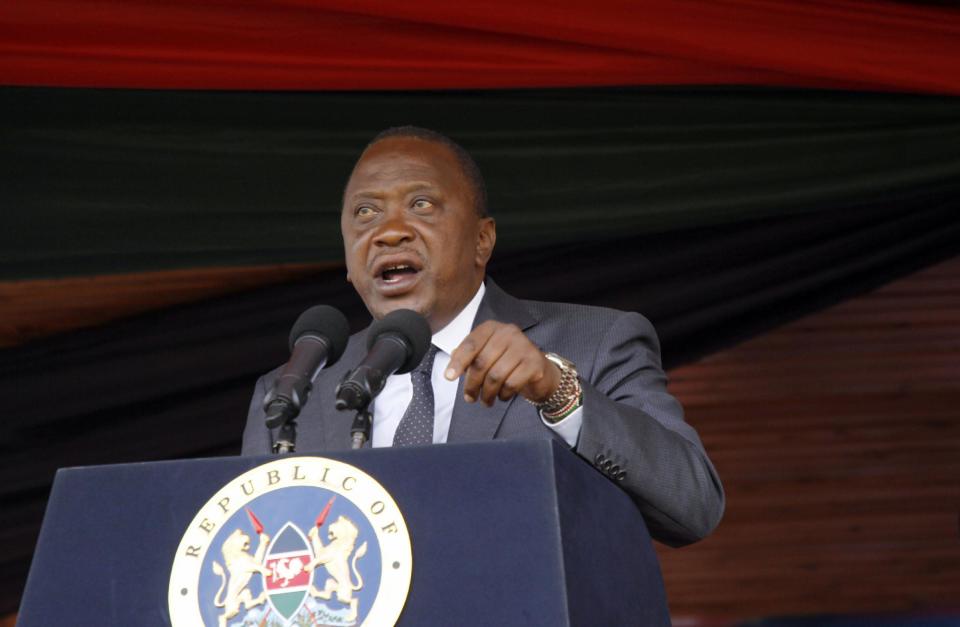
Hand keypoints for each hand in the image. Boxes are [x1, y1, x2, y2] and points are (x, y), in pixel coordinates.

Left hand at [444, 321, 560, 405]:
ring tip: (486, 401)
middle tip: (470, 398)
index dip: (458, 362)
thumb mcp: (487, 355)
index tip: (449, 378)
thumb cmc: (508, 362)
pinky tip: (502, 396)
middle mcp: (508, 333)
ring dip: (487, 394)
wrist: (539, 371)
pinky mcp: (534, 363)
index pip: (471, 344)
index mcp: (492, 328)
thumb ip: (469, 357)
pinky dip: (503, 395)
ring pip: (495, 376)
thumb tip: (451, 364)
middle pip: (481, 362)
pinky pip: (511, 384)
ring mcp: (523, 347)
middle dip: (472, 384)